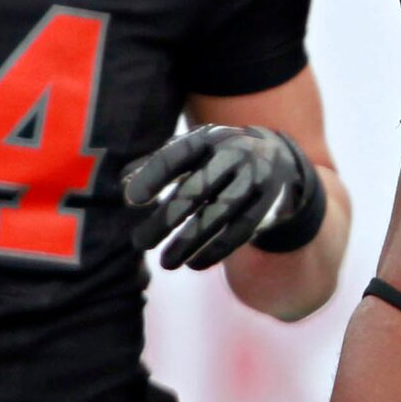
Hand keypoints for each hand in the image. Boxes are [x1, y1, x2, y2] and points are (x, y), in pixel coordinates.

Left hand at [124, 123, 318, 269]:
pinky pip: (241, 229)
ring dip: (190, 241)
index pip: (176, 156)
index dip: (153, 177)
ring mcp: (255, 178)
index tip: (131, 201)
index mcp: (208, 138)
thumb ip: (155, 164)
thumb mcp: (190, 152)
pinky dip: (217, 250)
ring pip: (219, 213)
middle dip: (166, 218)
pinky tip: (195, 264)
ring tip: (166, 263)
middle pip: (197, 189)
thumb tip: (123, 185)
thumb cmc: (216, 158)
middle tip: (139, 243)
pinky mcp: (267, 202)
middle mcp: (235, 154)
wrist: (277, 158)